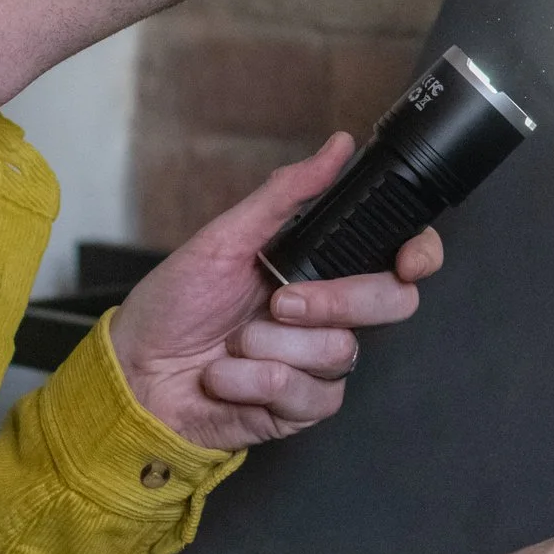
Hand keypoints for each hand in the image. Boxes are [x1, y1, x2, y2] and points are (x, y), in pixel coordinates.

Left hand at [110, 133, 442, 452]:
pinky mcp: (300, 407)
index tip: (406, 260)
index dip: (418, 255)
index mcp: (319, 265)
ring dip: (272, 346)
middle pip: (390, 303)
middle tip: (280, 302)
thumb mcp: (224, 238)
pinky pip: (312, 394)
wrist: (135, 372)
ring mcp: (317, 361)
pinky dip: (257, 382)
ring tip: (233, 342)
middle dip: (334, 301)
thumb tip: (337, 146)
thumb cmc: (174, 303)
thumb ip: (284, 194)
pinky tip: (228, 375)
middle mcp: (329, 312)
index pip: (398, 258)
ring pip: (341, 350)